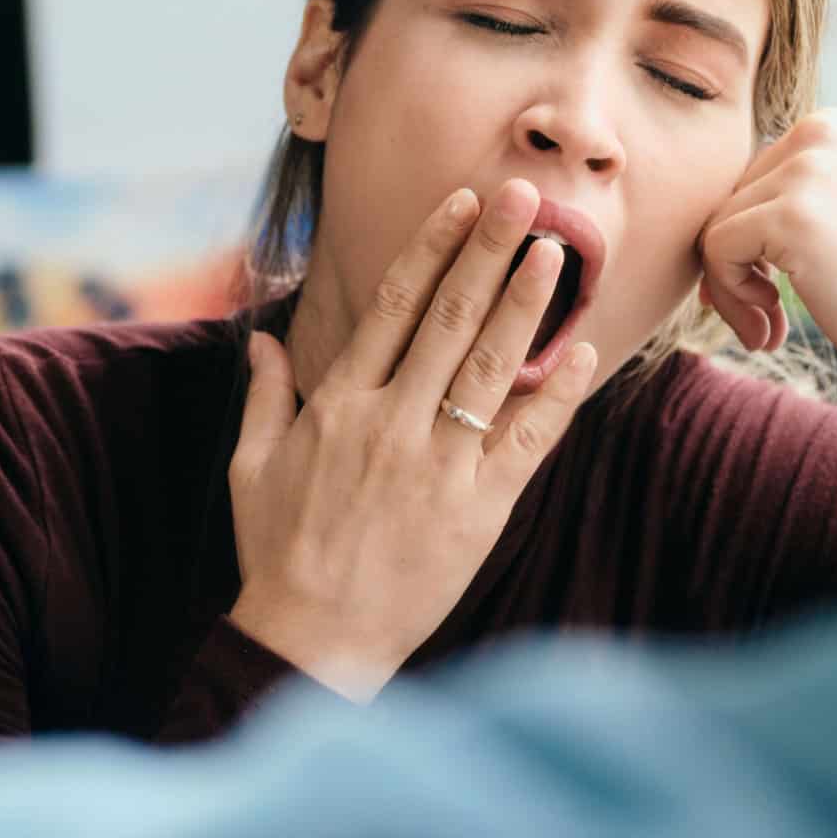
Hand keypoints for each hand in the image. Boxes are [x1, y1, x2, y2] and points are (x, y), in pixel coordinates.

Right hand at [225, 181, 598, 700]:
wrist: (311, 642)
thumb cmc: (279, 552)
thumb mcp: (252, 467)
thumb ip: (266, 397)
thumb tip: (260, 339)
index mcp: (340, 404)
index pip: (395, 305)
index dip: (432, 246)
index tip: (462, 200)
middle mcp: (390, 422)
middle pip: (450, 317)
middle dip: (490, 250)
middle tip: (527, 196)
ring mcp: (436, 465)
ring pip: (491, 367)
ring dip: (527, 305)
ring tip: (558, 253)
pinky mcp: (477, 509)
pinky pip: (526, 441)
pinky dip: (557, 395)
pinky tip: (585, 353)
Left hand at [699, 109, 836, 422]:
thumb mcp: (826, 218)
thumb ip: (767, 202)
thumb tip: (683, 217)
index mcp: (828, 126)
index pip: (740, 180)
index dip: (742, 243)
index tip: (772, 288)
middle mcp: (819, 133)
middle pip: (721, 200)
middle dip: (733, 268)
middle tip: (768, 316)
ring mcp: (808, 172)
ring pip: (712, 228)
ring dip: (731, 291)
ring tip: (770, 326)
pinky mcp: (791, 216)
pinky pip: (715, 251)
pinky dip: (731, 298)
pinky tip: (773, 329)